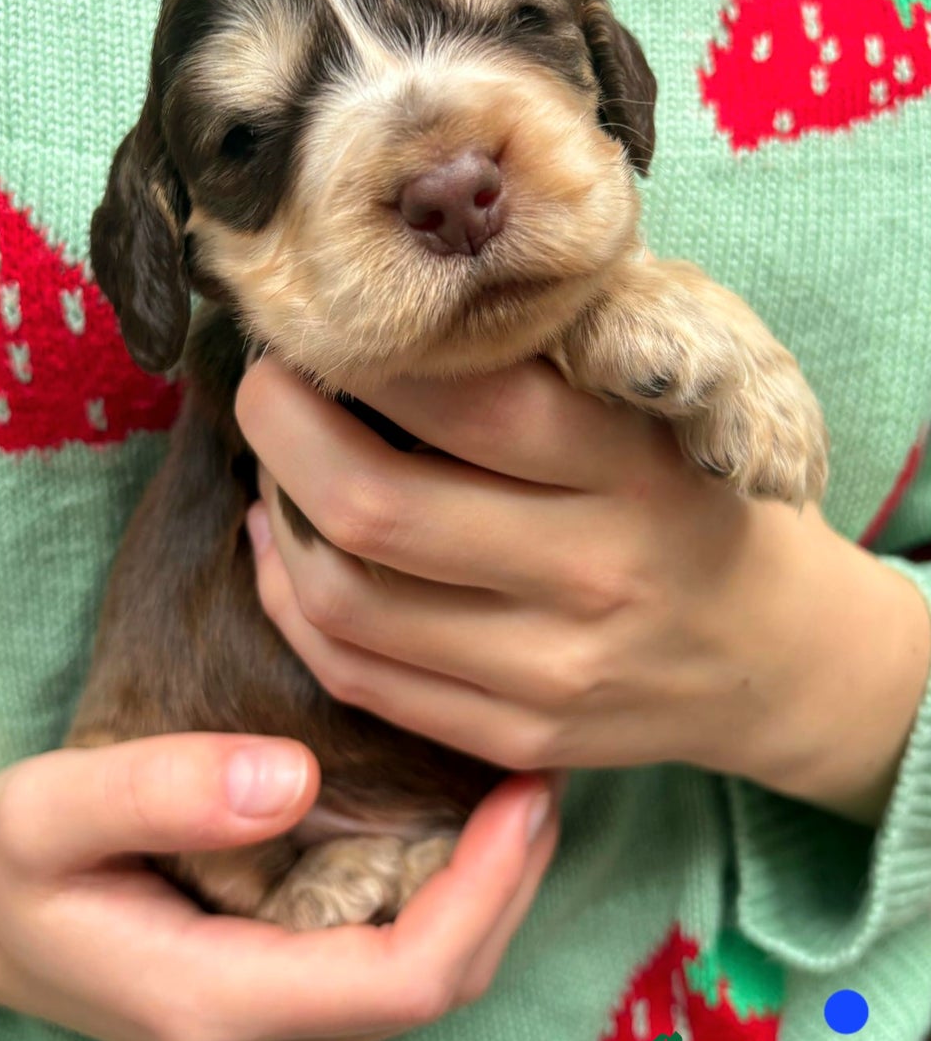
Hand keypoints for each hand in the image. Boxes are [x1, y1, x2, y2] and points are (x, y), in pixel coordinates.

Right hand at [0, 739, 556, 1040]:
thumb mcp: (53, 809)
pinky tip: (458, 821)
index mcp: (217, 1007)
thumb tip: (290, 778)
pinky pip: (391, 961)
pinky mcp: (279, 1002)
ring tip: (516, 784)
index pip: (407, 978)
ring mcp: (274, 1033)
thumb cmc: (8, 859)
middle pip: (437, 983)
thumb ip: (161, 792)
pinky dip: (445, 895)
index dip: (488, 890)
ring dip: (486, 888)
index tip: (527, 789)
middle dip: (507, 883)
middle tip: (542, 767)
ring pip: (424, 978)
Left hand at [236, 356, 929, 824]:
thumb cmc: (697, 495)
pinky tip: (285, 546)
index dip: (366, 353)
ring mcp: (549, 674)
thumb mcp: (659, 405)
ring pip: (344, 600)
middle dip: (281, 428)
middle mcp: (591, 574)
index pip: (467, 398)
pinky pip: (358, 676)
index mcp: (633, 467)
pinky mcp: (514, 738)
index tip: (327, 318)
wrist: (776, 654)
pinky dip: (292, 602)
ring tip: (272, 462)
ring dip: (276, 516)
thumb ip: (551, 352)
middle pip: (374, 506)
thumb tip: (397, 302)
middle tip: (265, 381)